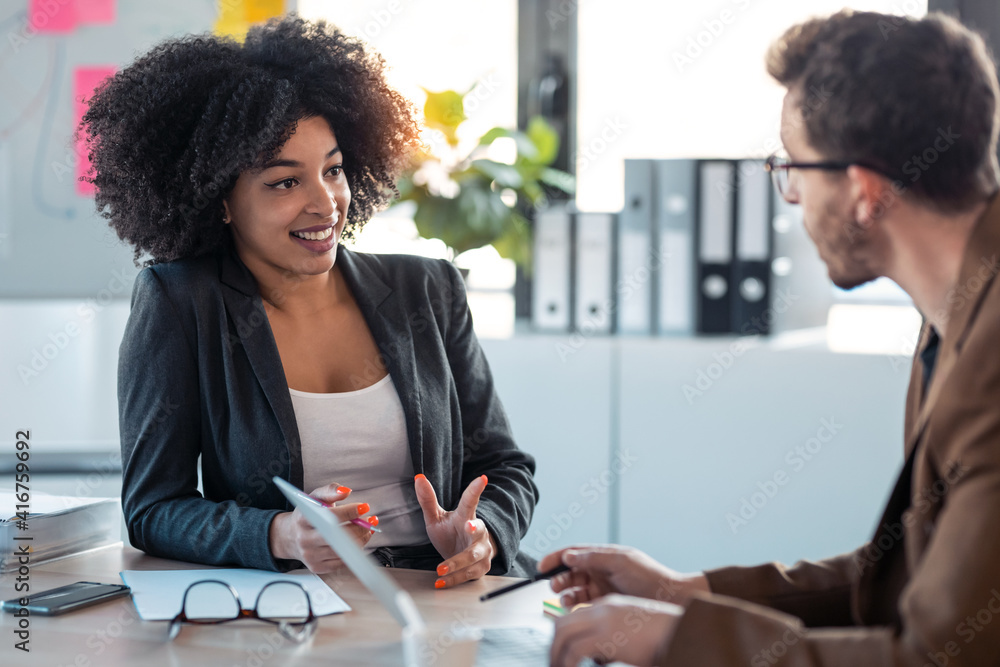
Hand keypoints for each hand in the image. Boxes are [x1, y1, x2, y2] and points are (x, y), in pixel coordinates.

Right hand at [268, 483, 376, 573]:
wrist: (290, 536)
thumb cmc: (307, 515)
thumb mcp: (314, 498)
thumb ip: (330, 490)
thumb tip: (345, 491)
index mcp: (303, 519)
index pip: (330, 516)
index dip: (350, 511)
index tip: (364, 507)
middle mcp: (304, 538)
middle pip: (339, 535)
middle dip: (360, 527)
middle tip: (370, 520)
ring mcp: (310, 555)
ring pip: (343, 550)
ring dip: (361, 539)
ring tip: (367, 530)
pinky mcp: (316, 567)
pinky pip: (341, 562)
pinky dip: (353, 552)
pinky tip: (357, 542)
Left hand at [414, 473, 495, 588]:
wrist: (464, 555)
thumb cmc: (451, 532)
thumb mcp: (437, 517)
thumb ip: (428, 500)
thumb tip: (418, 478)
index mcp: (466, 516)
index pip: (471, 501)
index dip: (476, 490)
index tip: (482, 479)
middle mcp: (478, 533)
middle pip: (478, 531)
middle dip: (475, 529)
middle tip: (470, 525)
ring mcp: (482, 551)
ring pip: (472, 557)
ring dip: (456, 563)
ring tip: (440, 569)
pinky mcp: (481, 568)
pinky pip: (468, 574)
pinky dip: (454, 579)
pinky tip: (441, 582)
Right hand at [538, 545, 708, 607]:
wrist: (668, 598)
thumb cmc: (649, 576)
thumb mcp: (620, 561)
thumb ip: (593, 558)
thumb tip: (570, 555)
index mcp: (604, 555)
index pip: (574, 553)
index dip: (556, 558)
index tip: (542, 565)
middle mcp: (601, 569)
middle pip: (571, 571)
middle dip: (559, 577)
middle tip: (553, 585)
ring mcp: (603, 586)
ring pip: (575, 588)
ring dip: (566, 592)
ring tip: (563, 599)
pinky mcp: (605, 602)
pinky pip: (584, 602)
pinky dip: (575, 604)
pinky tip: (573, 607)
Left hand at [550, 594, 682, 666]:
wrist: (681, 631)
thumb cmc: (664, 635)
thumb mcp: (633, 633)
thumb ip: (614, 641)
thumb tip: (601, 657)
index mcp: (609, 605)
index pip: (574, 616)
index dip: (563, 636)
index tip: (561, 652)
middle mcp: (602, 609)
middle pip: (562, 623)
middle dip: (554, 646)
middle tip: (554, 663)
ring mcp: (602, 621)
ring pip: (563, 635)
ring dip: (556, 655)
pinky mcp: (606, 637)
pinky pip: (574, 650)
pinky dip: (566, 662)